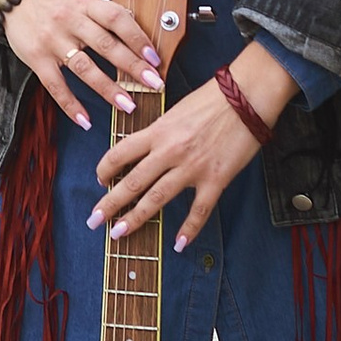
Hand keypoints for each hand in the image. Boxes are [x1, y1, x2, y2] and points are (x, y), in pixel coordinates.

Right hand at [3, 0, 166, 129]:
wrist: (15, 3)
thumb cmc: (56, 5)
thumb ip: (105, 13)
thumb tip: (138, 32)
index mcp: (84, 4)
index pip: (116, 18)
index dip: (137, 38)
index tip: (153, 58)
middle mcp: (69, 21)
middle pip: (105, 45)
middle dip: (132, 66)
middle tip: (153, 83)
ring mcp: (52, 41)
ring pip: (83, 68)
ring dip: (108, 88)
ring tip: (128, 104)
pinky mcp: (37, 59)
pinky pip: (55, 86)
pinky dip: (70, 105)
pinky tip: (85, 120)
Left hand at [88, 44, 302, 251]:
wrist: (247, 96)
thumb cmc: (213, 98)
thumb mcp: (176, 110)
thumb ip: (159, 131)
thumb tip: (144, 147)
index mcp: (158, 131)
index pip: (120, 153)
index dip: (104, 169)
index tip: (98, 180)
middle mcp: (169, 151)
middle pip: (132, 182)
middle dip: (109, 203)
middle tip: (93, 220)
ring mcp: (192, 167)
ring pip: (156, 198)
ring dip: (135, 218)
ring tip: (118, 234)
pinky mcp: (216, 179)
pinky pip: (199, 210)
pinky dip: (189, 229)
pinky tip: (179, 244)